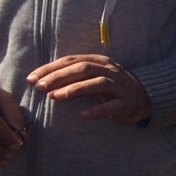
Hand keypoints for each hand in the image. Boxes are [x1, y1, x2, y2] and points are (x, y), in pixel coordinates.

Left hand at [27, 54, 151, 124]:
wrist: (143, 97)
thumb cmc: (111, 87)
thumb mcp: (93, 76)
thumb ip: (73, 76)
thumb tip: (41, 82)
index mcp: (99, 61)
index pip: (72, 60)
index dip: (51, 68)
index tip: (32, 79)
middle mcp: (110, 70)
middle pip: (83, 69)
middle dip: (59, 77)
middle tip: (39, 88)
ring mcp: (119, 86)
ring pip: (97, 83)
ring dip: (75, 89)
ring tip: (55, 97)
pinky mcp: (126, 103)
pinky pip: (112, 106)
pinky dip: (97, 110)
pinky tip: (83, 115)